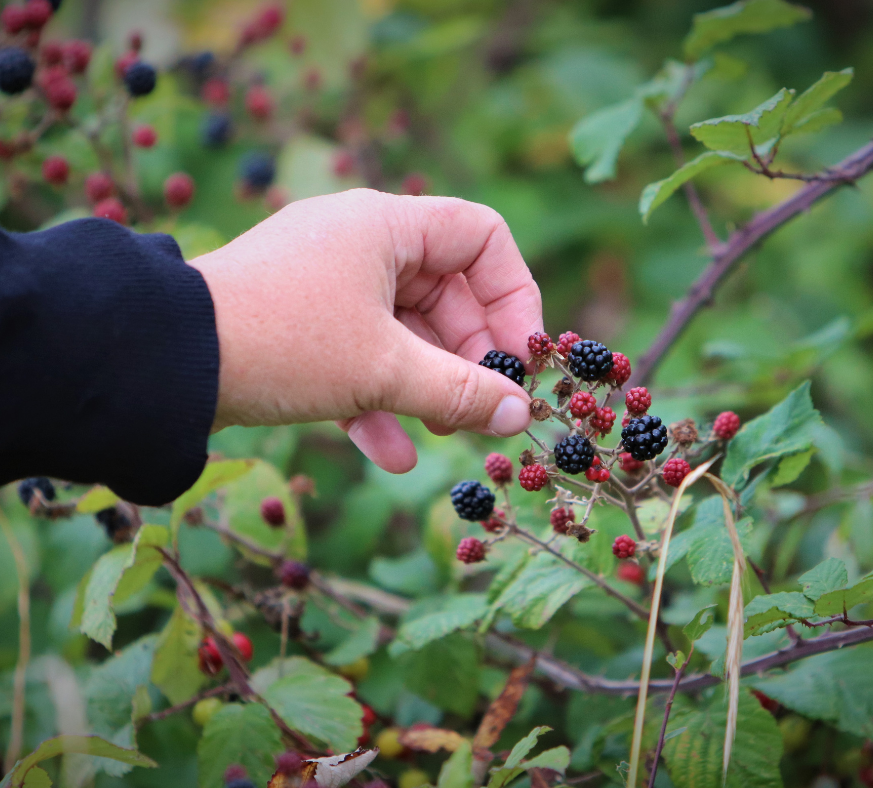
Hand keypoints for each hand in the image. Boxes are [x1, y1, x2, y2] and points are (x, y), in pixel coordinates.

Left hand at [189, 189, 542, 472]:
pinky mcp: (299, 321)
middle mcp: (358, 241)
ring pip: (402, 329)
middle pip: (446, 291)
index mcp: (385, 224)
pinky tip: (391, 454)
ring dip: (427, 383)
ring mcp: (326, 282)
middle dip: (469, 356)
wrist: (164, 362)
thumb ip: (460, 391)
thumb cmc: (286, 342)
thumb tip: (519, 415)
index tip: (520, 357)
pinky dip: (378, 398)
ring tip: (444, 433)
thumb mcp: (384, 369)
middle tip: (482, 408)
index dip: (513, 296)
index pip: (480, 237)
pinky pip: (357, 354)